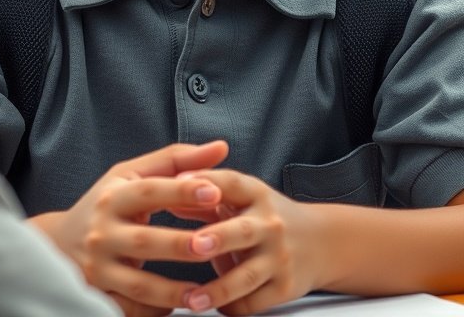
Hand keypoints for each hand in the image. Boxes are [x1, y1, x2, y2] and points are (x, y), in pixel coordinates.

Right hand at [33, 140, 228, 316]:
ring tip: (203, 293)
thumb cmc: (107, 202)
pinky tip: (178, 306)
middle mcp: (102, 231)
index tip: (215, 191)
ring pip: (138, 283)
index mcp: (113, 196)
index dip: (182, 190)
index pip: (149, 190)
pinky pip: (128, 309)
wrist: (57, 243)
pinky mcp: (96, 294)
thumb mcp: (132, 174)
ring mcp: (97, 267)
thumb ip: (177, 161)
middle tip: (214, 245)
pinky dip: (153, 311)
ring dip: (172, 290)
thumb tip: (221, 147)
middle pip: (145, 240)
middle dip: (180, 244)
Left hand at [181, 168, 321, 314]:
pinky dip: (232, 307)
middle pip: (242, 231)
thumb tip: (165, 195)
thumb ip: (207, 196)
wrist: (320, 242)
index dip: (206, 181)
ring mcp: (278, 256)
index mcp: (256, 194)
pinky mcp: (285, 286)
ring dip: (218, 289)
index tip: (178, 186)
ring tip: (192, 300)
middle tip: (193, 245)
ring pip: (247, 276)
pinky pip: (255, 302)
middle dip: (218, 238)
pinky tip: (215, 308)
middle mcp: (269, 223)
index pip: (231, 183)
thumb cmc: (267, 217)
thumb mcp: (244, 198)